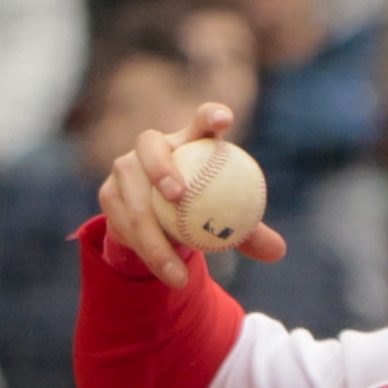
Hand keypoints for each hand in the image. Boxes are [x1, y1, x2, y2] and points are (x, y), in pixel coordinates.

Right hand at [97, 104, 286, 288]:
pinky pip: (126, 226)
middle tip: (178, 196)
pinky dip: (147, 250)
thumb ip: (248, 232)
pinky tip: (166, 272)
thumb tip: (278, 252)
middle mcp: (152, 147)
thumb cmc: (197, 212)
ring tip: (177, 271)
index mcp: (191, 141)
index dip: (210, 115)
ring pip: (136, 200)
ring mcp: (126, 169)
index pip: (202, 120)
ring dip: (154, 237)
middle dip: (160, 167)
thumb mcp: (223, 219)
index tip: (224, 120)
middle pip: (150, 146)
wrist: (155, 227)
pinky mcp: (110, 195)